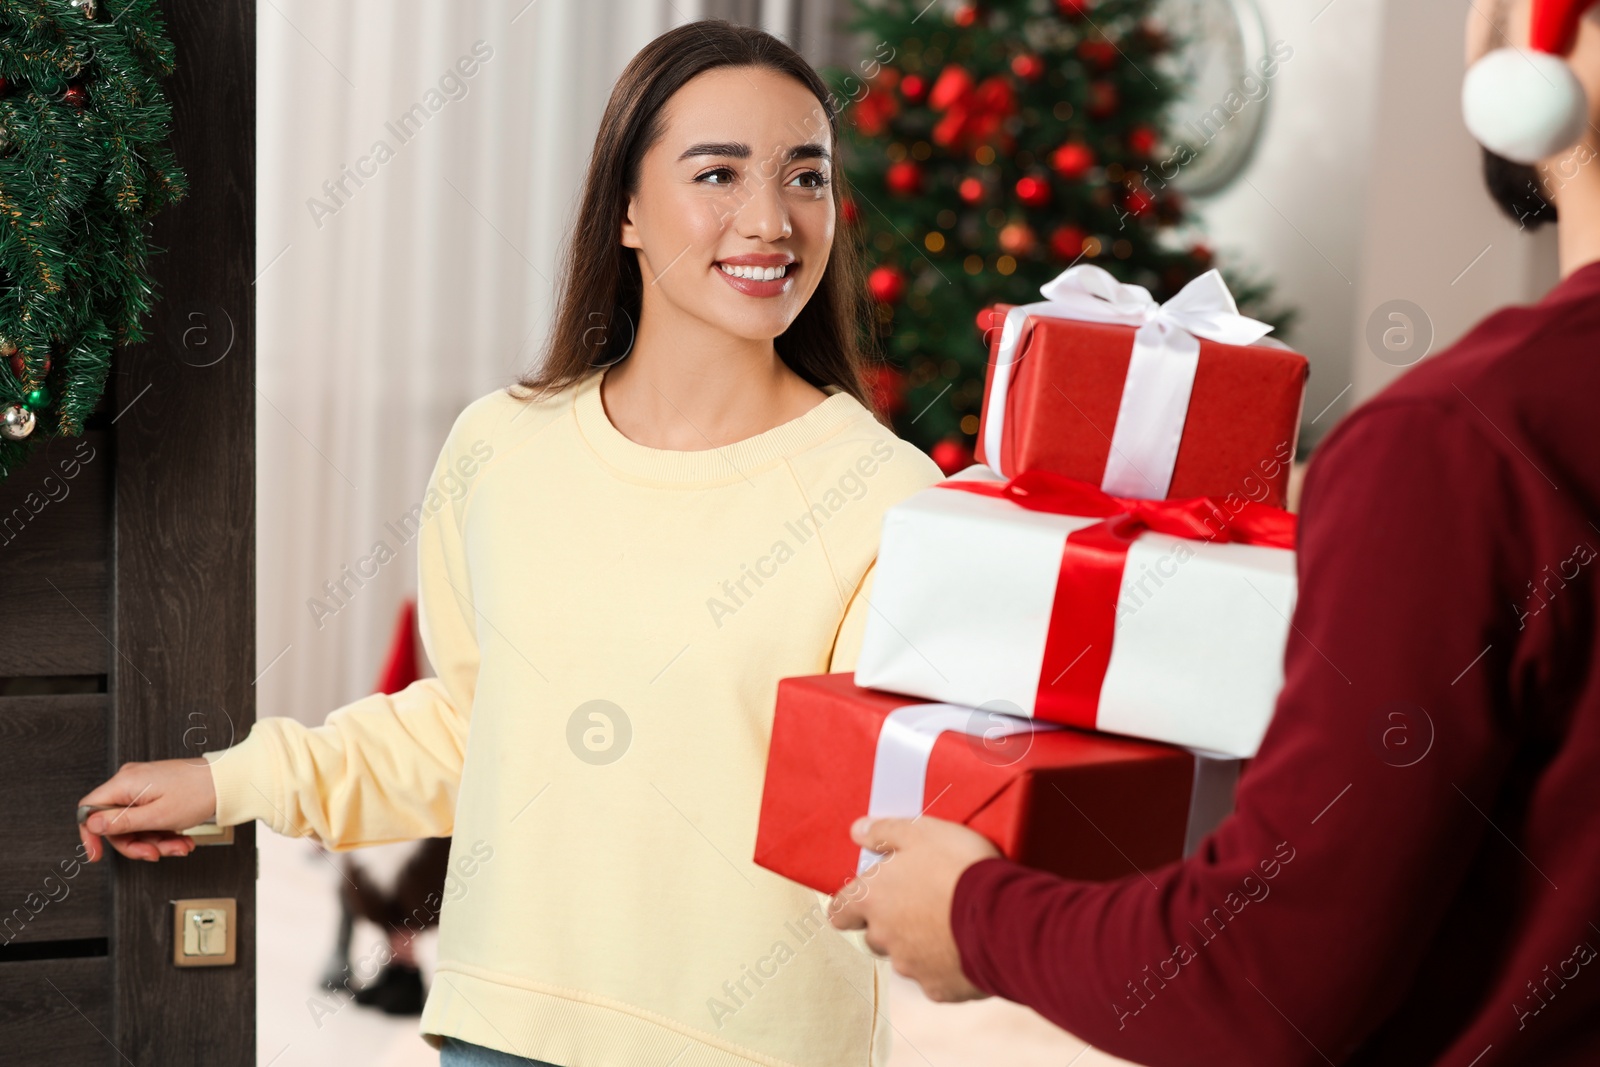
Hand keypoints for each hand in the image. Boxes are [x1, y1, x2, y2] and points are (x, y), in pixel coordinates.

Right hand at [77, 758, 218, 861]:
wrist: (228, 782)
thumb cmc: (199, 793)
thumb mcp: (157, 816)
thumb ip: (121, 823)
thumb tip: (91, 824)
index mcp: (125, 782)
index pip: (89, 809)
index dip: (90, 834)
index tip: (96, 855)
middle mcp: (130, 781)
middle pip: (115, 823)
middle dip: (137, 843)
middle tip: (156, 853)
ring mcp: (143, 786)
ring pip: (135, 825)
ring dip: (155, 841)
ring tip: (179, 846)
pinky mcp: (156, 792)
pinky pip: (149, 818)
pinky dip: (162, 832)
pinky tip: (180, 839)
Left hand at [829, 815, 999, 1001]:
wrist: (1003, 915)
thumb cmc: (960, 868)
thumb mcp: (922, 832)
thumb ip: (886, 832)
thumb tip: (859, 830)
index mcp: (873, 898)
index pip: (839, 910)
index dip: (849, 904)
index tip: (861, 900)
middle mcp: (884, 936)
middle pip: (874, 934)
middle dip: (890, 922)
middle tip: (920, 902)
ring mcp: (911, 966)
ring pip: (904, 956)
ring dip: (919, 943)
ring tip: (950, 921)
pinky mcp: (939, 987)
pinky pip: (935, 976)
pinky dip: (946, 964)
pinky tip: (966, 945)